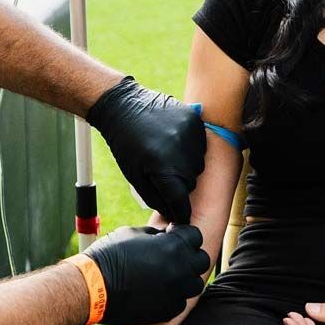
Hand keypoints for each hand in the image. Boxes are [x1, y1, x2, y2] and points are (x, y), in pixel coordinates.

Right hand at [84, 224, 209, 324]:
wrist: (92, 288)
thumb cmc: (109, 256)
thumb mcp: (134, 233)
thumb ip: (156, 235)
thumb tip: (166, 235)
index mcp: (173, 246)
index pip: (195, 235)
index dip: (183, 235)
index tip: (173, 237)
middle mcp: (180, 270)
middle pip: (201, 260)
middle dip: (189, 256)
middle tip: (173, 256)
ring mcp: (176, 293)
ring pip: (195, 284)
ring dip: (185, 278)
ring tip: (167, 275)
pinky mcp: (168, 311)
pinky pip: (181, 302)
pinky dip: (173, 296)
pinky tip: (157, 290)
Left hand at [86, 77, 205, 223]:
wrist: (124, 106)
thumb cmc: (126, 144)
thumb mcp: (134, 176)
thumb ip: (155, 198)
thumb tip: (173, 213)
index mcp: (162, 168)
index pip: (180, 200)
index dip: (180, 212)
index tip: (180, 218)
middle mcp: (180, 152)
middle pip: (190, 183)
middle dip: (178, 185)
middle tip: (163, 174)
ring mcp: (189, 134)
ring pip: (198, 165)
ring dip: (186, 167)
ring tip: (168, 156)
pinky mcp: (194, 120)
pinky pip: (201, 145)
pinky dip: (191, 149)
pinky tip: (175, 143)